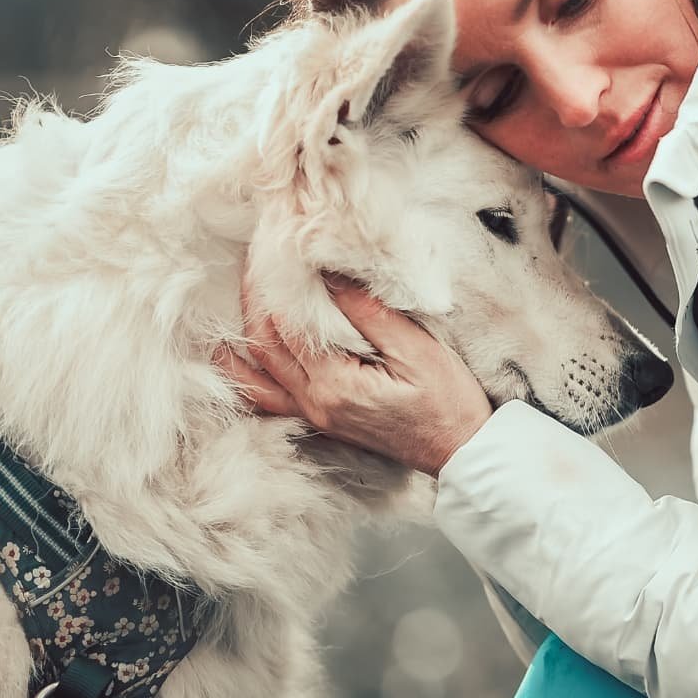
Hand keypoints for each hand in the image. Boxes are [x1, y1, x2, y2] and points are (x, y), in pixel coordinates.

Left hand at [216, 278, 491, 477]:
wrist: (461, 450)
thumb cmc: (448, 402)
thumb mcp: (417, 351)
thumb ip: (369, 314)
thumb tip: (330, 274)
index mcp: (336, 384)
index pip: (287, 323)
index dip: (275, 282)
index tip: (273, 246)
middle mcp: (315, 403)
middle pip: (264, 344)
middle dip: (253, 298)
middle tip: (253, 257)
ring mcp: (314, 416)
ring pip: (256, 373)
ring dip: (241, 335)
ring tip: (236, 298)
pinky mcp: (320, 420)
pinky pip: (267, 398)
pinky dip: (246, 374)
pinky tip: (237, 356)